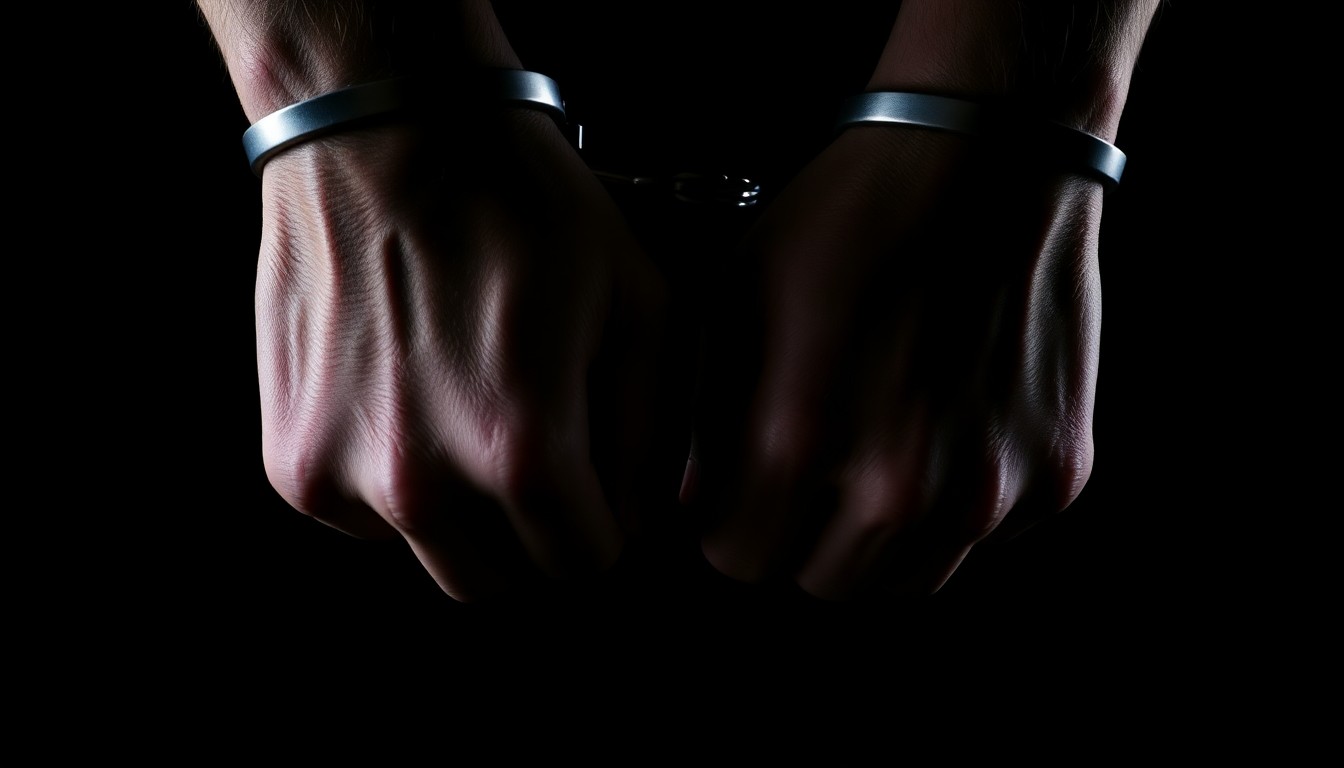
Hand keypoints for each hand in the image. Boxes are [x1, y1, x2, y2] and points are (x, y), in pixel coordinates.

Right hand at [255, 110, 665, 600]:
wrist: (385, 132)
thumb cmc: (521, 206)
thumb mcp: (638, 304)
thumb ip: (650, 434)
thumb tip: (641, 515)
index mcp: (521, 451)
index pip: (584, 562)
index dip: (604, 523)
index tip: (597, 482)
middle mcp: (423, 485)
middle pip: (502, 581)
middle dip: (534, 535)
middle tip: (536, 457)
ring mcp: (343, 478)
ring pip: (430, 554)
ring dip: (463, 516)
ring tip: (467, 414)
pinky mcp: (291, 463)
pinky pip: (362, 520)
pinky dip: (392, 484)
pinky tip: (409, 400)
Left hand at [682, 124, 1103, 599]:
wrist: (989, 154)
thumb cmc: (853, 216)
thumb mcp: (740, 297)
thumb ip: (708, 417)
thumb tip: (697, 500)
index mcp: (800, 446)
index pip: (739, 558)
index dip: (729, 522)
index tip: (741, 490)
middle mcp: (897, 491)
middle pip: (823, 581)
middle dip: (801, 537)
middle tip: (810, 476)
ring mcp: (987, 492)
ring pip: (907, 578)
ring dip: (879, 539)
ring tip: (877, 456)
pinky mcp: (1056, 475)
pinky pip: (988, 537)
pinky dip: (959, 507)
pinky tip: (948, 431)